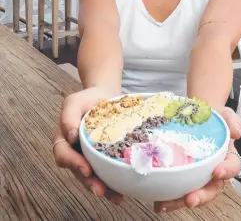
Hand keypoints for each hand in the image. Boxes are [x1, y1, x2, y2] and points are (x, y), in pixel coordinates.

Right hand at [52, 87, 122, 203]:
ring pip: (93, 177)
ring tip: (116, 196)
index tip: (86, 169)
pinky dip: (114, 182)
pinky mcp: (104, 158)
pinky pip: (107, 172)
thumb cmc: (88, 99)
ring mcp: (90, 157)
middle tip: (100, 190)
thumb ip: (68, 116)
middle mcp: (75, 152)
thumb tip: (71, 136)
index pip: (63, 155)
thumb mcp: (74, 101)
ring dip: (103, 187)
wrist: (106, 97)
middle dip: (89, 183)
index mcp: (64, 140)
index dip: (73, 163)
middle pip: (78, 172)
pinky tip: (124, 189)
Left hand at [154, 107, 240, 212]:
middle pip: (211, 189)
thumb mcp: (225, 115)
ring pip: (192, 193)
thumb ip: (232, 120)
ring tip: (164, 205)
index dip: (226, 171)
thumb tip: (236, 132)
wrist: (195, 114)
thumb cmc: (213, 118)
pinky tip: (156, 202)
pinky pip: (176, 189)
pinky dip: (167, 197)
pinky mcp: (182, 175)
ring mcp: (197, 175)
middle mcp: (213, 170)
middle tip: (190, 199)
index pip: (232, 166)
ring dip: (179, 201)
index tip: (217, 172)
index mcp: (227, 156)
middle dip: (201, 196)